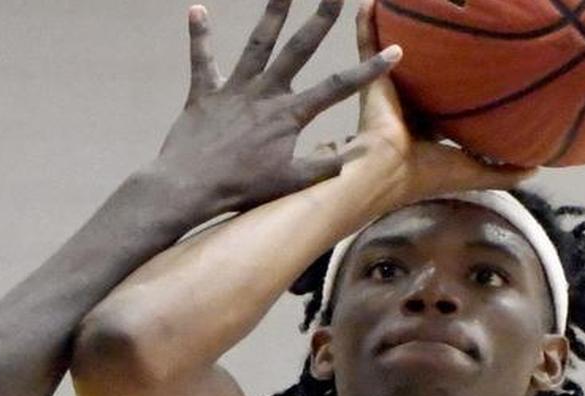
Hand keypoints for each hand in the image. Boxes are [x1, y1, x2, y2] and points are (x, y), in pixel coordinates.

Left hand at [152, 0, 398, 221]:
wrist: (190, 186)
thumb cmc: (242, 189)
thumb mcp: (290, 182)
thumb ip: (324, 167)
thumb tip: (359, 154)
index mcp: (289, 115)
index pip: (337, 87)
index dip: (369, 70)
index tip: (393, 51)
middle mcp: (265, 93)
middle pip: (299, 49)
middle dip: (321, 19)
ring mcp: (234, 89)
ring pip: (258, 44)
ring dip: (272, 13)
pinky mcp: (204, 92)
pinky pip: (201, 59)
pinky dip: (199, 36)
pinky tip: (197, 10)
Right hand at [344, 0, 535, 208]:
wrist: (388, 171)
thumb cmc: (428, 173)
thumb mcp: (476, 174)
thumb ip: (505, 171)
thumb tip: (537, 167)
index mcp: (427, 130)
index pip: (444, 105)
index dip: (459, 91)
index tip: (480, 72)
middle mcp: (408, 108)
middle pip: (422, 76)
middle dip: (432, 56)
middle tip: (446, 27)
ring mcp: (389, 91)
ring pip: (394, 56)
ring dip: (396, 31)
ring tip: (403, 6)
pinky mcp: (374, 79)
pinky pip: (368, 45)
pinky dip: (367, 24)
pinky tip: (368, 3)